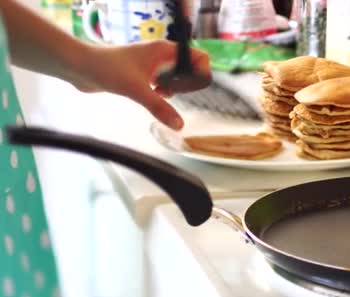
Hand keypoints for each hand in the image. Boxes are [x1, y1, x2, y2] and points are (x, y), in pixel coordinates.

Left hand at [73, 40, 210, 129]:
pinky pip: (164, 83)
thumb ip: (160, 107)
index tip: (186, 86)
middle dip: (185, 84)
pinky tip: (153, 96)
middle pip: (190, 69)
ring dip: (174, 89)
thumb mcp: (137, 90)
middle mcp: (161, 55)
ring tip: (160, 94)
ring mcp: (153, 64)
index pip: (199, 56)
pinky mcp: (144, 74)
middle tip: (171, 92)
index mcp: (164, 50)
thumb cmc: (106, 68)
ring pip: (177, 77)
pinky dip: (163, 92)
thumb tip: (179, 124)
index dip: (199, 73)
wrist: (80, 67)